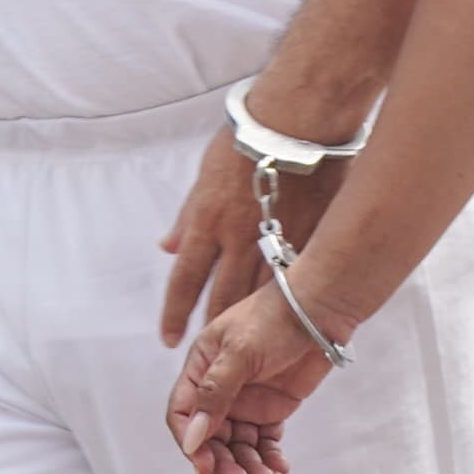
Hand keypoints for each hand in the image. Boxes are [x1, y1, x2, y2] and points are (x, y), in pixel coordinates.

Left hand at [157, 128, 336, 347]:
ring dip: (248, 322)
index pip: (184, 279)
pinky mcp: (306, 236)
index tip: (169, 338)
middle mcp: (236, 238)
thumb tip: (167, 245)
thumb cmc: (246, 139)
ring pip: (257, 294)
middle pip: (220, 295)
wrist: (294, 121)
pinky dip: (286, 299)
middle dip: (212, 327)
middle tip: (209, 352)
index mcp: (206, 221)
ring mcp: (273, 240)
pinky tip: (285, 318)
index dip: (175, 313)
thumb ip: (186, 216)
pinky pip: (293, 276)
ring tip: (244, 345)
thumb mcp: (203, 175)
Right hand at [163, 282, 336, 473]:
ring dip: (248, 466)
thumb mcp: (239, 352)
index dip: (190, 442)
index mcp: (201, 368)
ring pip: (238, 445)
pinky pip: (265, 442)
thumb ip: (215, 394)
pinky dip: (270, 457)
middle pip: (211, 437)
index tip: (204, 466)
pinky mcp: (273, 408)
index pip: (183, 414)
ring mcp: (246, 400)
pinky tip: (279, 469)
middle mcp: (219, 388)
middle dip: (223, 462)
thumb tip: (192, 438)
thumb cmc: (275, 317)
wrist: (321, 310)